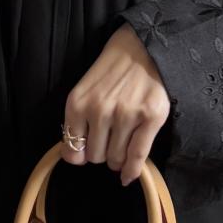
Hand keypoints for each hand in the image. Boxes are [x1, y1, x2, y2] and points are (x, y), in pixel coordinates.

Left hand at [61, 22, 170, 185]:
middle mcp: (99, 111)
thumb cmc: (112, 70)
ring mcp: (126, 115)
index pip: (72, 150)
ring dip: (117, 159)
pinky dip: (132, 171)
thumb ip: (77, 121)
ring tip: (122, 145)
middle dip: (101, 153)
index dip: (80, 155)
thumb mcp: (85, 89)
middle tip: (109, 141)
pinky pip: (138, 157)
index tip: (87, 152)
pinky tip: (129, 176)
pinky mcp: (150, 118)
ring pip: (115, 159)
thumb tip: (76, 158)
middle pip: (96, 157)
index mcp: (78, 103)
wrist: (143, 47)